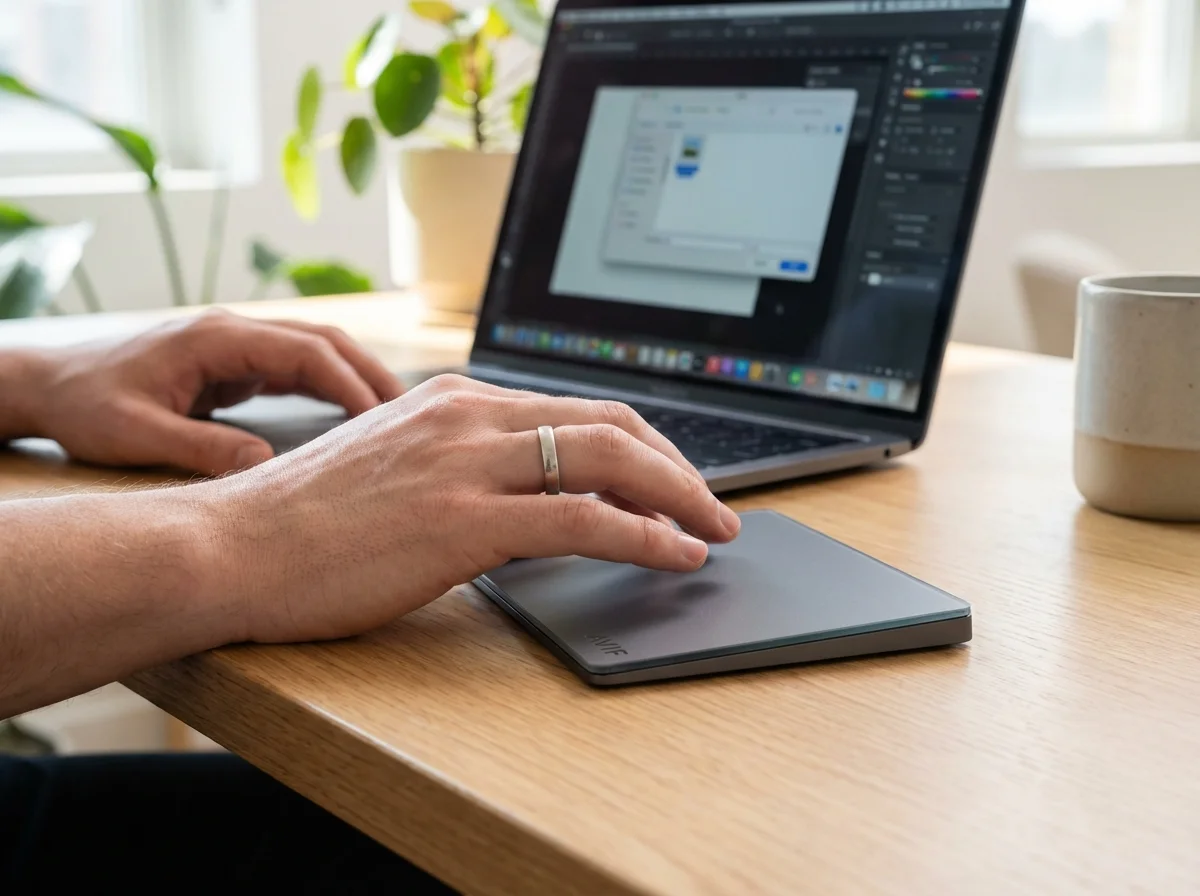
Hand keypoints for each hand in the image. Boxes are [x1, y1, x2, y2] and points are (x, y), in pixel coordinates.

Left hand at [23, 309, 401, 474]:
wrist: (52, 385)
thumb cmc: (87, 405)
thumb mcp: (137, 433)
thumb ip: (202, 448)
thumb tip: (267, 464)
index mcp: (215, 338)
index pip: (304, 352)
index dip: (349, 384)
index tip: (382, 420)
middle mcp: (234, 332)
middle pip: (324, 341)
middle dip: (371, 374)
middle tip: (412, 416)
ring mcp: (237, 346)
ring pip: (317, 352)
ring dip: (357, 378)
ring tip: (395, 419)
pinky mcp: (236, 364)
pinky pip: (299, 369)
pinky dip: (333, 388)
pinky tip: (354, 418)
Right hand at [197, 374, 741, 644]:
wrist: (229, 547)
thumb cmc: (301, 523)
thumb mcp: (390, 469)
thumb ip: (456, 467)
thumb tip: (523, 498)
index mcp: (452, 400)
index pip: (574, 408)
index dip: (639, 443)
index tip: (671, 475)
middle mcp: (467, 415)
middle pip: (608, 423)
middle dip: (676, 465)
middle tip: (714, 505)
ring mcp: (466, 462)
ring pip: (607, 459)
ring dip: (678, 496)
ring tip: (714, 530)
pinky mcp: (462, 518)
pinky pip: (581, 518)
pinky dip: (644, 535)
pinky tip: (676, 554)